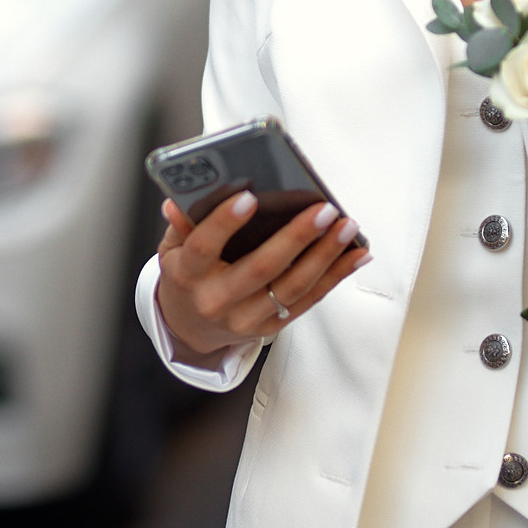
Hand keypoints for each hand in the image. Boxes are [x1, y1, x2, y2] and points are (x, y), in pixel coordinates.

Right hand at [154, 193, 370, 361]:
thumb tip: (180, 198)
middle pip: (262, 268)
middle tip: (323, 211)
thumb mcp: (172, 249)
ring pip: (292, 287)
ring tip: (346, 228)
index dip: (225, 222)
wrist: (189, 329)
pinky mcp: (270, 326)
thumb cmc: (185, 278)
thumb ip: (182, 223)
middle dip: (296, 237)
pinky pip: (308, 301)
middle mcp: (217, 300)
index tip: (249, 197)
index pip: (204, 246)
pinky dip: (335, 276)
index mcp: (188, 275)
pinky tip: (355, 255)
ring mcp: (246, 318)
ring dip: (325, 256)